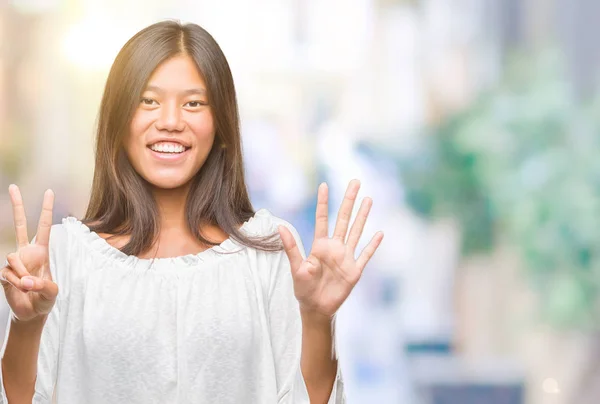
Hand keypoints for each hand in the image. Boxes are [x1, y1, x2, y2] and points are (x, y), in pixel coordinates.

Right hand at [0, 185, 57, 321]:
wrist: (31, 313)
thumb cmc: (45, 299)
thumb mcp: (52, 293)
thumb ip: (43, 286)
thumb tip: (26, 280)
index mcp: (41, 251)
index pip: (44, 227)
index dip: (46, 210)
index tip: (49, 191)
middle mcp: (26, 252)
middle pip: (20, 224)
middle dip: (17, 205)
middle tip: (12, 186)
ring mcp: (13, 261)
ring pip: (13, 258)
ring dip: (22, 275)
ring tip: (29, 286)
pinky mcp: (3, 272)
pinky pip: (7, 273)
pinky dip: (15, 282)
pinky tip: (19, 288)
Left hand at [279, 179, 383, 318]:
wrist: (316, 308)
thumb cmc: (303, 288)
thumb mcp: (296, 267)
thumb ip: (291, 247)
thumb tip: (280, 227)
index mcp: (320, 245)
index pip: (323, 218)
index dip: (324, 202)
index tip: (324, 185)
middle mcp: (334, 247)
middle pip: (344, 219)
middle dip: (349, 200)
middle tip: (355, 182)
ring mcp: (346, 257)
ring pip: (356, 231)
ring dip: (363, 216)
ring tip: (369, 199)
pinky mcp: (354, 270)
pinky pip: (365, 255)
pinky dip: (372, 245)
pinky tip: (379, 233)